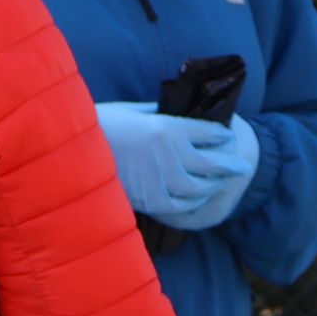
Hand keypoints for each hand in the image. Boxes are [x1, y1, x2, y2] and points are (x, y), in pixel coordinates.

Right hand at [95, 103, 247, 226]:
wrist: (74, 154)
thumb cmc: (101, 125)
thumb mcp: (133, 110)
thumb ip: (158, 113)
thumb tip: (175, 111)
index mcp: (167, 127)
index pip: (208, 133)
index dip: (222, 137)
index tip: (229, 140)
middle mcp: (169, 154)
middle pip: (211, 163)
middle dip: (229, 166)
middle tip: (243, 168)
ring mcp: (160, 179)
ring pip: (199, 187)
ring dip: (212, 186)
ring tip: (219, 184)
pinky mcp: (149, 199)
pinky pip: (180, 205)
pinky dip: (192, 203)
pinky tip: (196, 200)